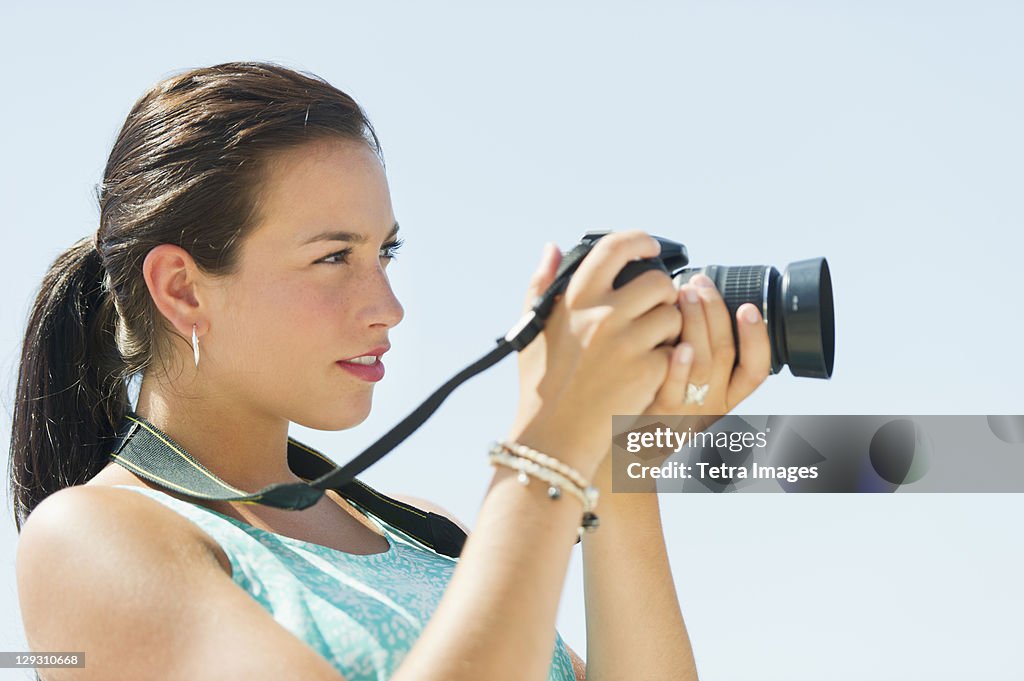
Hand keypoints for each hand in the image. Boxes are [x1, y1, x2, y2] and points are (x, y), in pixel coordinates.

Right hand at [507, 232, 682, 478]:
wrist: (556, 436)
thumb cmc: (542, 384)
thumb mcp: (532, 330)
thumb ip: (541, 285)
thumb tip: (552, 247)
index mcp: (575, 299)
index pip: (614, 248)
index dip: (638, 241)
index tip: (650, 247)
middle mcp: (603, 314)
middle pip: (658, 282)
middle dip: (663, 295)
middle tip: (654, 310)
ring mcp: (628, 342)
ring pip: (673, 316)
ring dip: (668, 328)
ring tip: (648, 346)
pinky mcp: (649, 370)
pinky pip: (676, 350)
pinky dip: (669, 359)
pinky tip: (648, 372)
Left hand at [646, 273, 771, 419]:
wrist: (624, 441)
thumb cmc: (655, 400)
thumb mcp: (688, 382)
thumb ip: (697, 349)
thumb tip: (695, 297)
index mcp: (726, 395)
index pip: (756, 368)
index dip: (757, 337)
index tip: (749, 307)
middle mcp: (713, 402)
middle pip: (726, 352)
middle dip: (716, 311)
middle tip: (700, 284)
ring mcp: (688, 408)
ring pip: (704, 363)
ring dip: (697, 323)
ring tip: (684, 294)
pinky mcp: (660, 411)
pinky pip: (675, 387)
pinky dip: (680, 364)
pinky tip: (678, 343)